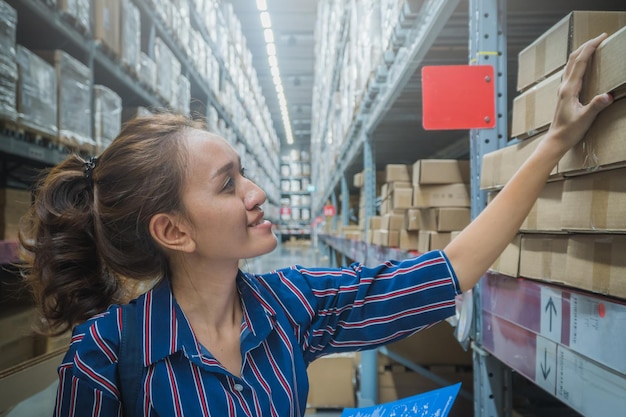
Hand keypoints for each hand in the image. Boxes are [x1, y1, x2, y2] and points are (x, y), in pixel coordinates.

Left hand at [547, 33, 612, 153]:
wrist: (556, 140)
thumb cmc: (569, 131)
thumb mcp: (585, 119)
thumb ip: (595, 106)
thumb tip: (608, 96)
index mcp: (569, 89)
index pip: (580, 62)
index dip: (590, 47)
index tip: (602, 37)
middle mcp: (564, 86)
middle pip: (574, 59)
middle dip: (587, 46)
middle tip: (601, 37)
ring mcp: (563, 90)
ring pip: (571, 65)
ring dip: (582, 53)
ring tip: (593, 46)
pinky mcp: (564, 95)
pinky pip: (571, 73)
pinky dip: (578, 63)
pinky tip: (583, 65)